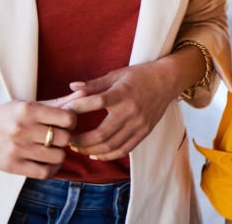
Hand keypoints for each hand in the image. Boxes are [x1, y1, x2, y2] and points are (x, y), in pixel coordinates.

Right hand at [0, 89, 84, 178]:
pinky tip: (49, 163)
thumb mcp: (30, 104)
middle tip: (58, 137)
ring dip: (59, 154)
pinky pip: (44, 172)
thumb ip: (59, 102)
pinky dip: (52, 169)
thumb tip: (85, 95)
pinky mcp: (12, 166)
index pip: (68, 118)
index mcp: (28, 110)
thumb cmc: (7, 115)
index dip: (72, 121)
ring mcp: (17, 149)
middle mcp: (23, 129)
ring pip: (57, 156)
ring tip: (52, 149)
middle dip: (66, 138)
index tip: (65, 123)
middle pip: (64, 138)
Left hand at [64, 59, 182, 160]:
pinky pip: (124, 150)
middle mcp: (131, 111)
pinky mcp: (144, 132)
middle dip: (80, 140)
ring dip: (91, 151)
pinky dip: (108, 156)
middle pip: (101, 134)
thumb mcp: (117, 75)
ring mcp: (139, 124)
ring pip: (111, 146)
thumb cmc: (140, 75)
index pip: (96, 103)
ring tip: (78, 148)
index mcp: (122, 93)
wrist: (167, 81)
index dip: (77, 109)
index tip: (63, 114)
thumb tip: (72, 87)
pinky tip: (96, 155)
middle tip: (67, 139)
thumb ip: (94, 84)